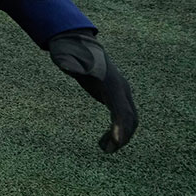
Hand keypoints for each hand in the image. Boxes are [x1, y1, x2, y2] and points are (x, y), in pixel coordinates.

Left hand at [48, 31, 137, 152]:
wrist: (80, 45)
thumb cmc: (73, 52)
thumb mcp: (67, 57)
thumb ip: (67, 62)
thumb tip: (65, 66)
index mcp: (112, 83)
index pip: (122, 109)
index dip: (120, 126)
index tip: (116, 141)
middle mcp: (121, 89)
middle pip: (131, 118)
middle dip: (123, 136)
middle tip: (107, 150)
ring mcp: (121, 93)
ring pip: (129, 120)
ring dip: (121, 137)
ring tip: (104, 150)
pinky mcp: (115, 97)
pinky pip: (122, 118)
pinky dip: (115, 131)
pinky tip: (103, 141)